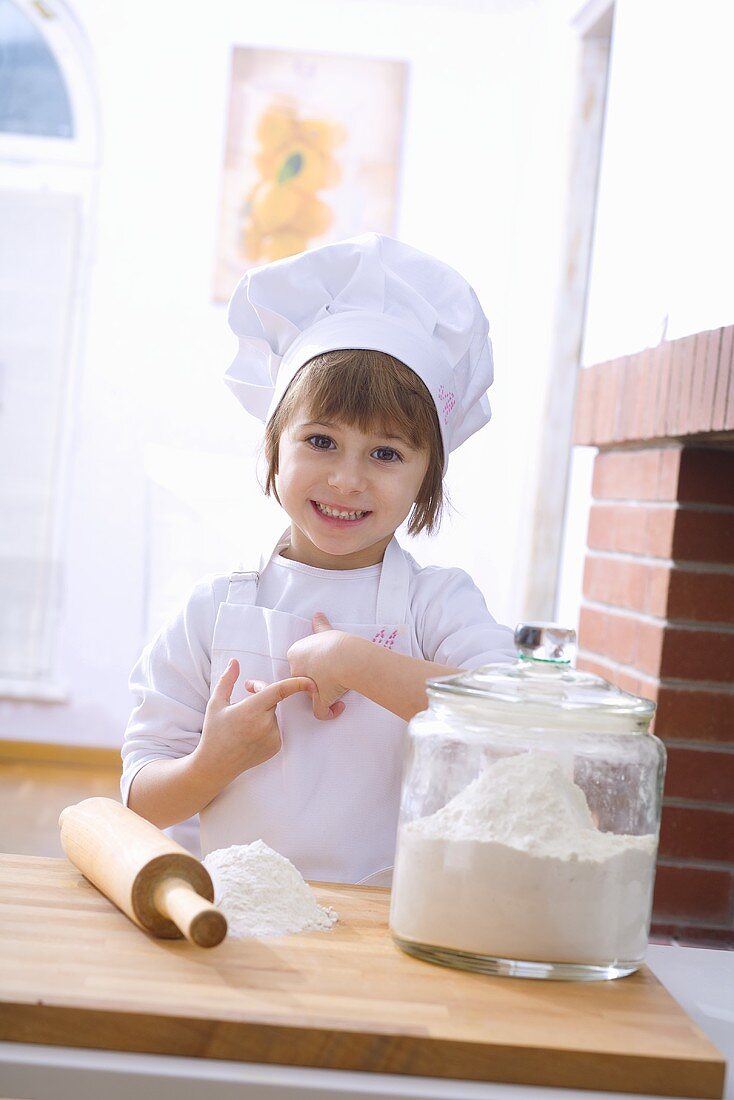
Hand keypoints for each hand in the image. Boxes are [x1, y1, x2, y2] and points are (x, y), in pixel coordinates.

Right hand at [197, 659, 315, 784]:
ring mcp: (272, 737)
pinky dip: (266, 725)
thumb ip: (227, 680)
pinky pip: (276, 727)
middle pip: (274, 699)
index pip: (280, 692)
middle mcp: (264, 724)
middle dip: (263, 692)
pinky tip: (250, 734)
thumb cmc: (214, 732)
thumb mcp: (216, 703)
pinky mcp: (276, 746)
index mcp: (250, 711)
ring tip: (244, 722)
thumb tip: (235, 662)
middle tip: (247, 690)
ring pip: (274, 714)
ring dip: (264, 711)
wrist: (216, 764)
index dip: (297, 684)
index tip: (311, 682)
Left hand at [285, 612, 348, 720]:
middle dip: (317, 678)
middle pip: (303, 678)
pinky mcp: (319, 700)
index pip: (301, 662)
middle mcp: (297, 671)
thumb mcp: (326, 631)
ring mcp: (307, 688)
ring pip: (311, 694)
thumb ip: (320, 625)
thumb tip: (317, 615)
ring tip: (340, 685)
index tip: (326, 662)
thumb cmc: (336, 643)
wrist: (345, 657)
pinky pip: (320, 711)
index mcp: (295, 653)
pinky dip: (329, 712)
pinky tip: (338, 708)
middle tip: (334, 673)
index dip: (314, 663)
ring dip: (324, 693)